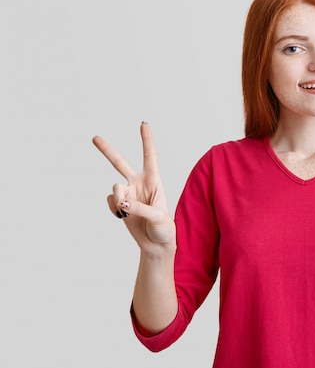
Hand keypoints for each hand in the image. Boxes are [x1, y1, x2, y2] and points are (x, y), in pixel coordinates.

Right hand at [92, 122, 175, 255]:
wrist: (156, 245)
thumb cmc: (164, 229)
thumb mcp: (158, 217)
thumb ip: (140, 208)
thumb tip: (122, 203)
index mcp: (154, 181)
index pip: (150, 156)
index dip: (147, 140)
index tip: (143, 124)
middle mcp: (139, 184)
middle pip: (120, 163)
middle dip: (107, 150)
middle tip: (95, 138)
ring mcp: (128, 194)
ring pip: (114, 187)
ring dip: (119, 198)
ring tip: (126, 210)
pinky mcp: (119, 205)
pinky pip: (110, 201)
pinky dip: (114, 209)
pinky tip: (122, 217)